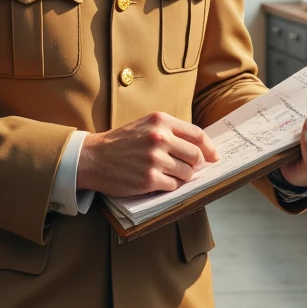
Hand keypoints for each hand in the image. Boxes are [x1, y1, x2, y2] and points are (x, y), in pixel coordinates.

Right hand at [77, 112, 219, 196]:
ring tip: (170, 175)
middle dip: (197, 165)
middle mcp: (159, 138)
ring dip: (183, 177)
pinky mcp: (149, 179)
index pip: (197, 134)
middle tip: (191, 169)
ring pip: (187, 173)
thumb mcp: (145, 126)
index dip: (209, 148)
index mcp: (160, 121)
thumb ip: (170, 132)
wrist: (92, 157)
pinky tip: (159, 182)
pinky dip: (170, 186)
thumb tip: (199, 147)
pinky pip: (173, 186)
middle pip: (195, 155)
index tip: (214, 157)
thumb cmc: (120, 143)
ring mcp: (154, 159)